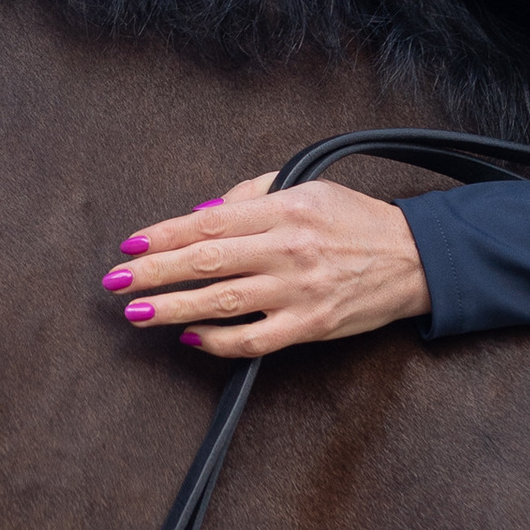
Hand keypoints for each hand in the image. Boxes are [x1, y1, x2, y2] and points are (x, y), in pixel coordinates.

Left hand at [102, 175, 429, 359]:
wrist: (414, 259)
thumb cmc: (356, 221)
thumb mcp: (309, 188)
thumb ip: (254, 196)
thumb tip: (201, 215)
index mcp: (285, 210)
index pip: (209, 222)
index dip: (164, 234)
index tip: (131, 245)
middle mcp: (287, 249)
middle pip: (206, 261)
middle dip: (153, 272)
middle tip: (115, 281)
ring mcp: (298, 291)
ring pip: (221, 302)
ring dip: (172, 308)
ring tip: (137, 312)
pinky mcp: (309, 326)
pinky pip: (253, 339)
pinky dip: (217, 341)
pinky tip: (191, 337)